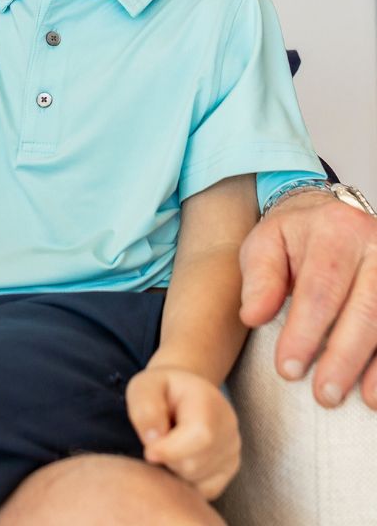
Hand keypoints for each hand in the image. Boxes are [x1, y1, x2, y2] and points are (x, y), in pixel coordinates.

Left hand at [126, 366, 239, 499]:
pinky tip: (178, 458)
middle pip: (195, 464)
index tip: (148, 452)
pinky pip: (205, 490)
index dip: (171, 450)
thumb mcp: (145, 387)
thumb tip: (153, 440)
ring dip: (175, 469)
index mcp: (210, 402)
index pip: (201, 437)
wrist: (183, 392)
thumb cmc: (161, 390)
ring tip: (169, 445)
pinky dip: (186, 480)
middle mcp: (228, 428)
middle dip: (168, 459)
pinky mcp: (229, 469)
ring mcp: (232, 451)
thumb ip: (145, 409)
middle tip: (156, 441)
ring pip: (198, 480)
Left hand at [239, 189, 376, 407]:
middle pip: (365, 308)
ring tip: (360, 399)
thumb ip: (259, 278)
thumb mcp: (265, 244)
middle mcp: (375, 245)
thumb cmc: (293, 239)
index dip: (304, 332)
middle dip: (344, 356)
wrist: (332, 218)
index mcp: (333, 229)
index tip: (287, 369)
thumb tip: (252, 317)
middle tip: (323, 394)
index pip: (319, 288)